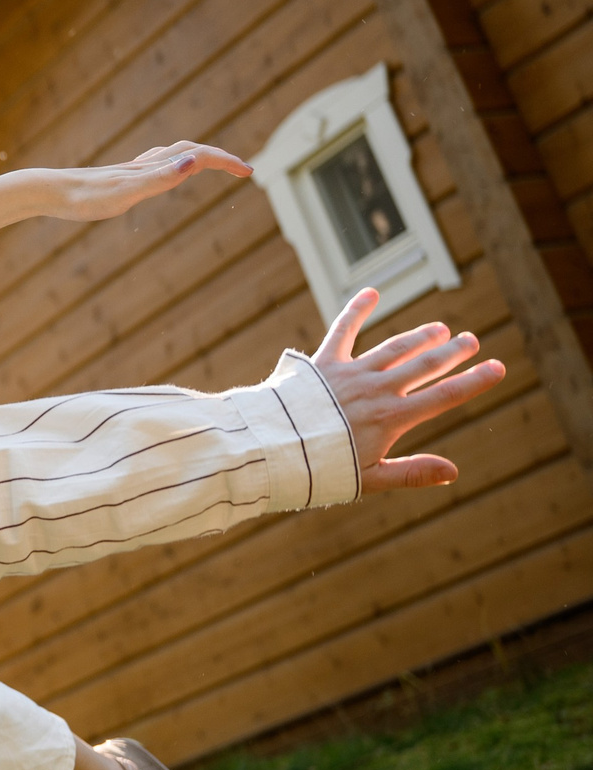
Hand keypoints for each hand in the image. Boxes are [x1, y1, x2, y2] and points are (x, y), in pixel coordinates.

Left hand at [40, 142, 250, 222]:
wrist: (46, 191)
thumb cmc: (84, 197)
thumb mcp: (126, 193)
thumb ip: (160, 178)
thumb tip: (195, 160)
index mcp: (151, 167)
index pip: (198, 156)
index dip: (226, 162)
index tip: (250, 172)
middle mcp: (143, 164)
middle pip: (190, 151)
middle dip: (219, 158)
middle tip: (243, 171)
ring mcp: (130, 170)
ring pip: (172, 155)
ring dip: (198, 157)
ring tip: (212, 166)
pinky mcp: (117, 177)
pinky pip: (155, 165)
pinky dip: (172, 164)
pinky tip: (162, 172)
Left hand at [311, 289, 504, 490]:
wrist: (272, 447)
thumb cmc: (319, 469)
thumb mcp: (369, 478)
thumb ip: (412, 473)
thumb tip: (453, 472)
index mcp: (393, 418)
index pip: (445, 395)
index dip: (474, 381)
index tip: (497, 367)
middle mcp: (377, 389)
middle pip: (424, 366)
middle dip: (451, 352)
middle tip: (471, 341)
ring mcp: (350, 373)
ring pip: (394, 348)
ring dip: (419, 337)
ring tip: (439, 328)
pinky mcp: (322, 362)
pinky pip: (342, 330)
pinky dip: (357, 310)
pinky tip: (372, 292)